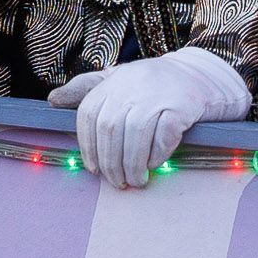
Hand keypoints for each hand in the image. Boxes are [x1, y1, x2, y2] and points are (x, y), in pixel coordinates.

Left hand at [53, 44, 251, 189]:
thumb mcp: (120, 80)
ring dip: (132, 164)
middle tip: (117, 182)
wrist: (204, 75)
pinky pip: (164, 135)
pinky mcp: (183, 104)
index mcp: (115, 79)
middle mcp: (133, 83)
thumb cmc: (157, 85)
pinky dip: (157, 154)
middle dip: (110, 162)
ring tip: (136, 180)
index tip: (94, 169)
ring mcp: (159, 92)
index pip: (89, 114)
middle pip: (110, 128)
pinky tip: (156, 164)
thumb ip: (87, 89)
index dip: (88, 146)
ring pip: (135, 134)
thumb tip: (53, 101)